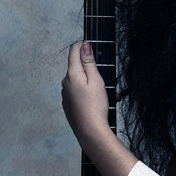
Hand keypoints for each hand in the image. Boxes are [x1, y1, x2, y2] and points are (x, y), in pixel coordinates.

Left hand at [61, 41, 137, 175]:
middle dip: (93, 69)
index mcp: (72, 74)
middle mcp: (65, 83)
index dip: (83, 44)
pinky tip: (101, 103)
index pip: (74, 51)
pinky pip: (79, 94)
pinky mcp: (69, 105)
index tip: (91, 44)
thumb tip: (84, 45)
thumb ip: (89, 62)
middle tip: (108, 79)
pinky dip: (89, 94)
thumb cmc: (95, 107)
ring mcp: (65, 94)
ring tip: (110, 95)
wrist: (90, 131)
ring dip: (94, 84)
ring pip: (80, 82)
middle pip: (78, 67)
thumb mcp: (96, 80)